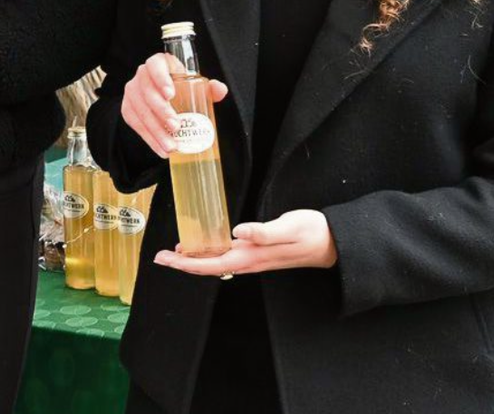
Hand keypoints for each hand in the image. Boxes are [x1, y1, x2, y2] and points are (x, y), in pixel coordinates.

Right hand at [120, 53, 227, 157]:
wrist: (163, 98)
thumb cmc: (180, 88)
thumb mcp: (195, 86)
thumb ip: (209, 87)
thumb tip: (219, 89)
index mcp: (158, 64)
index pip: (155, 66)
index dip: (161, 79)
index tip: (170, 94)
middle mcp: (141, 76)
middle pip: (147, 93)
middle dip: (161, 112)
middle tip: (176, 126)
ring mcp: (132, 93)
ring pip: (140, 112)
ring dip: (156, 131)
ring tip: (171, 144)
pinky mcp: (128, 109)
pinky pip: (136, 125)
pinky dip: (149, 139)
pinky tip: (161, 148)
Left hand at [153, 210, 338, 276]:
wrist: (334, 242)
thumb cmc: (313, 233)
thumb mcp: (289, 227)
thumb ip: (264, 232)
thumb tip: (238, 232)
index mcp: (252, 256)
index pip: (212, 264)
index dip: (186, 263)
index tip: (165, 259)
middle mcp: (250, 260)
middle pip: (209, 266)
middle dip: (182, 263)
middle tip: (159, 257)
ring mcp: (254, 258)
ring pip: (217, 263)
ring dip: (194, 259)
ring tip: (173, 252)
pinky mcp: (259, 252)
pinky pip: (227, 256)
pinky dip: (210, 253)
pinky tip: (203, 247)